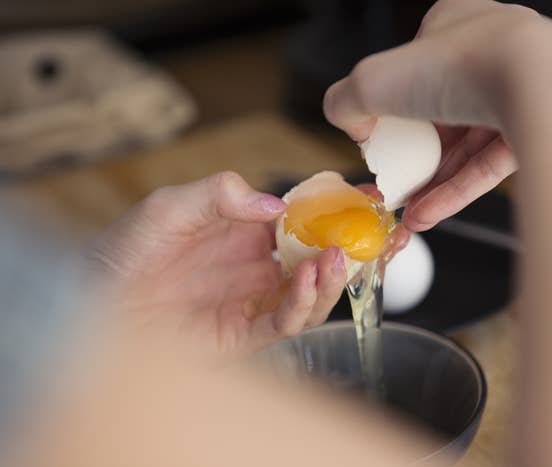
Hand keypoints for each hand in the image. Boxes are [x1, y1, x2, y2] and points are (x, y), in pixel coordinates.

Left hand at [88, 172, 347, 355]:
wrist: (91, 298)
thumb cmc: (126, 249)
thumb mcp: (171, 205)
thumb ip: (221, 194)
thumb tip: (278, 206)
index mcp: (248, 232)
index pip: (306, 220)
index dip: (339, 210)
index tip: (368, 197)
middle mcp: (258, 268)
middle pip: (319, 261)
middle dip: (352, 250)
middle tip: (377, 235)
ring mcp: (253, 301)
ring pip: (311, 296)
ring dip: (331, 279)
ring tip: (333, 257)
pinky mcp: (241, 334)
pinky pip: (283, 323)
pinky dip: (301, 303)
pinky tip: (305, 279)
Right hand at [323, 0, 542, 229]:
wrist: (543, 88)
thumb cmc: (461, 67)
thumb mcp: (372, 80)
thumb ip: (345, 101)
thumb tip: (353, 129)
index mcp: (455, 25)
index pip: (412, 72)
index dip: (388, 111)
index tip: (374, 145)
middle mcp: (492, 53)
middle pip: (439, 114)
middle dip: (413, 157)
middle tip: (392, 186)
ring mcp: (521, 91)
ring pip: (466, 145)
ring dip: (431, 184)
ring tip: (406, 214)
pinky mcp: (540, 129)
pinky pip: (489, 165)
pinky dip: (457, 192)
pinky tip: (427, 217)